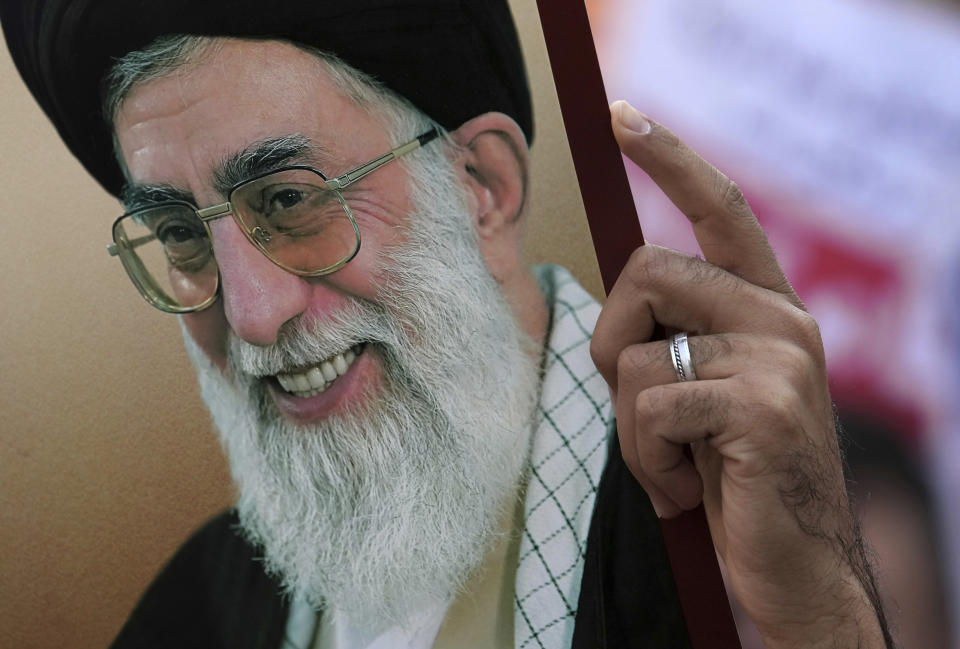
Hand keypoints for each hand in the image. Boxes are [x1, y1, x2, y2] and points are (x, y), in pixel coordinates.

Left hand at [590, 101, 890, 648]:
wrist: (793, 567)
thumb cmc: (731, 478)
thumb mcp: (704, 392)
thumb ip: (678, 335)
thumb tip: (626, 298)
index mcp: (766, 309)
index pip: (720, 212)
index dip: (672, 160)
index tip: (624, 115)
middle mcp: (782, 319)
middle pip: (646, 271)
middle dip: (612, 342)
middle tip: (640, 408)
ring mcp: (779, 359)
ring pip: (639, 353)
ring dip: (632, 426)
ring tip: (677, 464)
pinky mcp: (764, 406)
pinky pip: (652, 406)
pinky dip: (648, 460)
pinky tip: (690, 489)